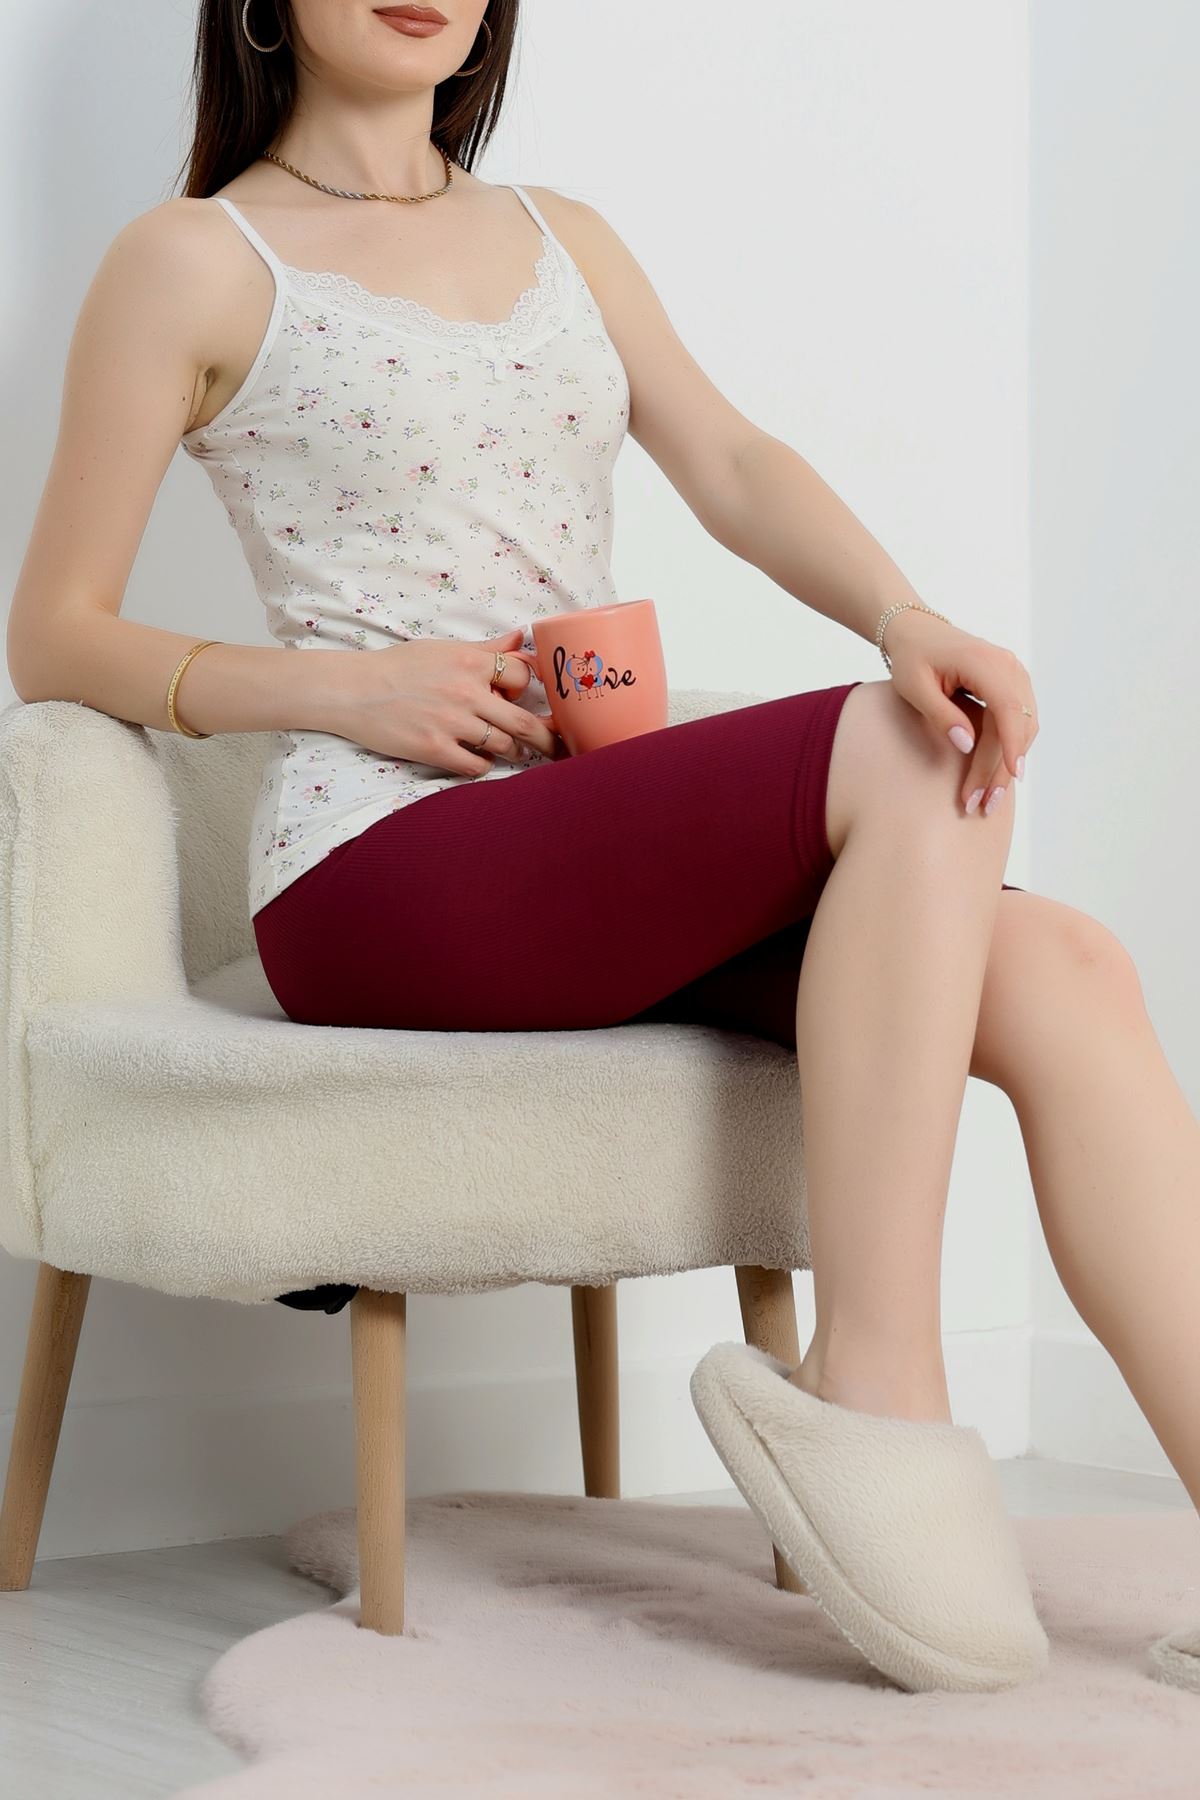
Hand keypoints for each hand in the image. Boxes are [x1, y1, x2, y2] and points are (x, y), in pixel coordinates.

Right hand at [324, 626, 562, 776]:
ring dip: (515, 751)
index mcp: (470, 662)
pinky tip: (480, 759)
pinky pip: (476, 766)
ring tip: (516, 751)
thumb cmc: (398, 667)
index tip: (529, 699)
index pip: (523, 676)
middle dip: (548, 738)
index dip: (529, 689)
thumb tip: (520, 638)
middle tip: (558, 746)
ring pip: (504, 745)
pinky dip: (484, 765)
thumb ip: (486, 649)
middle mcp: (466, 692)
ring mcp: (451, 723)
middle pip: (525, 721)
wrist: (353, 690)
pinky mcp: (434, 749)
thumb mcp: (443, 649)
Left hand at [882, 607, 1037, 813]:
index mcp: (984, 661)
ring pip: (1024, 727)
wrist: (917, 633)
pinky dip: (1009, 749)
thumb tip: (967, 745)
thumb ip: (941, 714)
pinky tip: (995, 775)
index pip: (1008, 708)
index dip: (1013, 744)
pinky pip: (1019, 721)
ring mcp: (1014, 674)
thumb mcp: (914, 686)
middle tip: (983, 804)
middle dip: (1002, 768)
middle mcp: (1008, 666)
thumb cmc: (912, 657)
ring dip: (1008, 764)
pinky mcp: (1012, 685)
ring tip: (988, 798)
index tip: (1013, 775)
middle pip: (1017, 724)